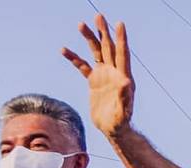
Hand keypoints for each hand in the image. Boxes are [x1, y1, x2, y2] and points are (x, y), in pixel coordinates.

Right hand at [62, 14, 134, 137]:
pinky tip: (64, 50)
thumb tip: (126, 82)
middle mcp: (114, 72)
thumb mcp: (123, 111)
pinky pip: (82, 66)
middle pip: (108, 48)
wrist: (113, 129)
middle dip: (103, 32)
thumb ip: (124, 97)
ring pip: (96, 53)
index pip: (122, 54)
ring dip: (89, 39)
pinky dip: (74, 58)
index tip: (119, 23)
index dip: (120, 39)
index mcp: (123, 77)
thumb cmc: (120, 122)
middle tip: (98, 16)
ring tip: (81, 24)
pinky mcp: (94, 81)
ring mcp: (103, 75)